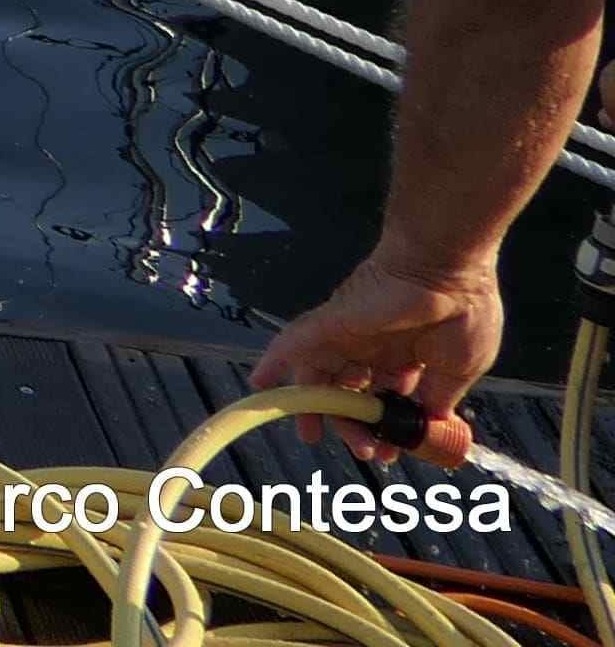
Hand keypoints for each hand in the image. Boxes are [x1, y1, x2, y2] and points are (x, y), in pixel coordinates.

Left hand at [251, 250, 501, 462]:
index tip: (388, 452)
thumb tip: (429, 425)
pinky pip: (295, 341)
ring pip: (321, 374)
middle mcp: (374, 346)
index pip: (385, 397)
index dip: (383, 425)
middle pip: (350, 390)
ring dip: (312, 405)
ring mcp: (350, 334)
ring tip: (309, 433)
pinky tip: (260, 383)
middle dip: (350, 423)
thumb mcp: (459, 370)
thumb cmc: (463, 315)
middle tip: (361, 450)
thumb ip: (439, 399)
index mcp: (408, 357)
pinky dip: (276, 361)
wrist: (449, 270)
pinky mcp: (332, 322)